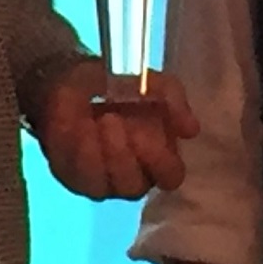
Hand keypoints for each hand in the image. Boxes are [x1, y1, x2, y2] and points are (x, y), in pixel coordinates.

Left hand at [35, 60, 200, 200]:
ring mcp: (99, 179)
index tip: (152, 130)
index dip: (161, 159)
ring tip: (105, 118)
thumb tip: (191, 129)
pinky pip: (77, 174)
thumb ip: (173, 100)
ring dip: (106, 151)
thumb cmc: (114, 85)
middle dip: (128, 155)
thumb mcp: (150, 82)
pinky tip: (83, 124)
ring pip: (104, 186)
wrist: (71, 76)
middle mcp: (129, 175)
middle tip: (121, 121)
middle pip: (135, 187)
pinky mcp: (71, 175)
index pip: (169, 176)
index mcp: (155, 158)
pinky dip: (83, 149)